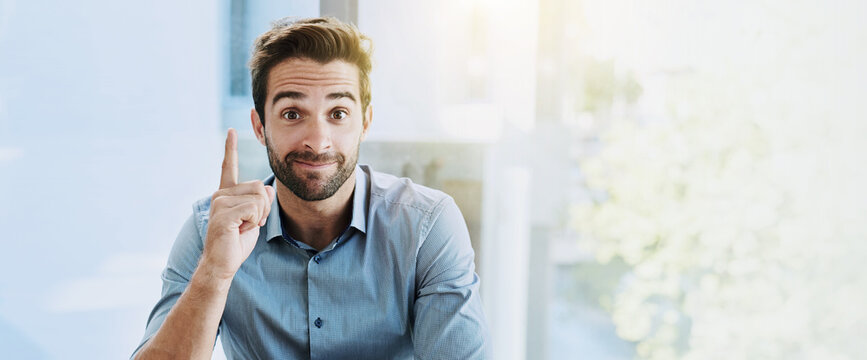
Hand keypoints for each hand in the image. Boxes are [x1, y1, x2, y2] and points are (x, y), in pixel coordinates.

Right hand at [201, 129, 274, 279]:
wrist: (222, 263)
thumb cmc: (237, 242)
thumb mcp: (255, 218)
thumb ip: (261, 202)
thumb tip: (268, 188)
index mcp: (226, 193)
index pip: (229, 167)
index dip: (230, 149)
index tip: (231, 130)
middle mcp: (220, 194)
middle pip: (259, 186)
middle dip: (263, 207)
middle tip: (249, 223)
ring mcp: (220, 203)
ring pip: (259, 198)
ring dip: (259, 216)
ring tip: (243, 228)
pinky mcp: (223, 214)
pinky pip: (253, 209)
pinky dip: (254, 222)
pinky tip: (240, 230)